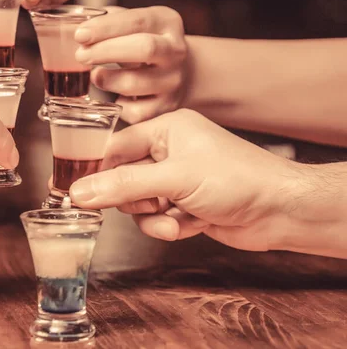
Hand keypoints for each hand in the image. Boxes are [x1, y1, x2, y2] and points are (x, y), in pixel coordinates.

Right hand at [68, 109, 308, 252]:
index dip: (96, 170)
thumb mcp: (174, 178)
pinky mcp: (185, 204)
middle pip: (123, 179)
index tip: (76, 191)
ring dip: (153, 218)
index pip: (115, 147)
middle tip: (151, 205)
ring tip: (175, 220)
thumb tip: (79, 192)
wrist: (281, 211)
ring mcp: (177, 180)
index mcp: (166, 129)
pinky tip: (190, 225)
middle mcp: (169, 152)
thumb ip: (124, 185)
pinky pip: (157, 218)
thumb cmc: (236, 179)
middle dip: (135, 201)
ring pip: (139, 204)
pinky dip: (169, 226)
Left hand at [74, 7, 187, 123]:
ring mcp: (172, 81)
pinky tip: (114, 95)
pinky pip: (134, 111)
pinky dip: (117, 105)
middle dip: (106, 51)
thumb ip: (110, 21)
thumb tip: (79, 29)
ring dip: (106, 80)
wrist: (184, 73)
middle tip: (80, 55)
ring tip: (96, 76)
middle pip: (143, 48)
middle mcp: (175, 51)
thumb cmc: (147, 45)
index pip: (137, 21)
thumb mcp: (136, 25)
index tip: (80, 35)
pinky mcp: (166, 107)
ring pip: (134, 83)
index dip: (105, 28)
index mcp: (166, 22)